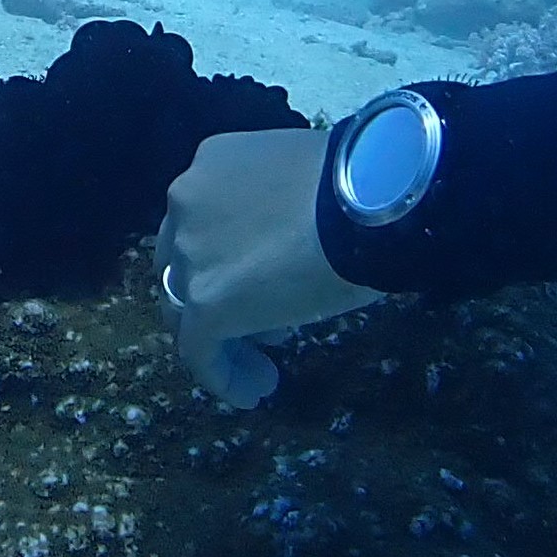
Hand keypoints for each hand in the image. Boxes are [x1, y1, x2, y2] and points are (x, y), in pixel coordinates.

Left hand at [159, 128, 379, 408]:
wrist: (372, 198)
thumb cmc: (362, 183)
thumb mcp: (306, 182)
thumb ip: (281, 210)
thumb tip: (292, 253)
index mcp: (211, 164)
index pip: (204, 221)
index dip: (231, 257)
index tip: (271, 281)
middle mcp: (186, 201)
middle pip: (184, 264)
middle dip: (223, 297)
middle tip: (268, 327)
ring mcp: (189, 253)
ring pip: (186, 308)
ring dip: (222, 340)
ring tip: (263, 368)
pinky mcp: (204, 302)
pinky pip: (198, 350)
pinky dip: (222, 376)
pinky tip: (252, 393)